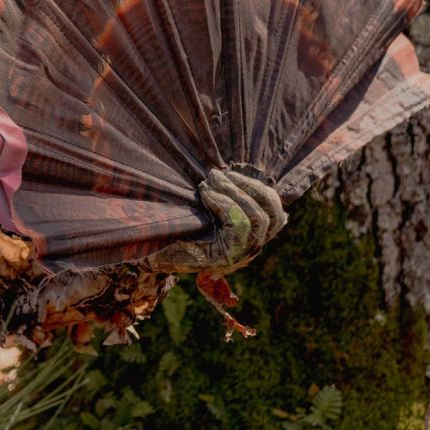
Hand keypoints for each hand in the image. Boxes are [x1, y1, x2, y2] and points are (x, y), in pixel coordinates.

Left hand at [147, 169, 285, 273]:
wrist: (152, 252)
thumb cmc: (178, 227)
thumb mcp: (209, 210)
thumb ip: (227, 198)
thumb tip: (233, 171)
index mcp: (252, 237)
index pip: (277, 214)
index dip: (263, 189)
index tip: (236, 173)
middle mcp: (252, 249)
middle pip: (273, 215)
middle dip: (250, 188)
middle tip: (221, 174)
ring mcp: (241, 255)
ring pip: (257, 219)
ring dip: (234, 193)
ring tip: (211, 181)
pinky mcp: (226, 258)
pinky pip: (238, 225)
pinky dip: (224, 203)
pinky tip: (207, 194)